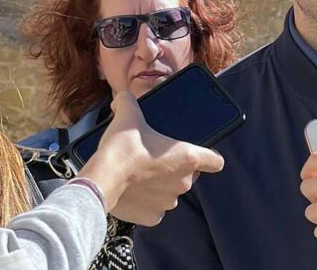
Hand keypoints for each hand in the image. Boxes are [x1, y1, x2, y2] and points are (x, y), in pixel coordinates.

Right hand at [79, 90, 223, 225]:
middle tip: (155, 158)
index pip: (215, 161)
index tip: (200, 154)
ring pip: (170, 192)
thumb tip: (124, 97)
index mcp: (188, 157)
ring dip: (161, 185)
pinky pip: (155, 208)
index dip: (209, 156)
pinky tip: (133, 190)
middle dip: (175, 168)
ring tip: (140, 174)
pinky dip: (146, 202)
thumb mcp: (128, 115)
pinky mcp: (153, 217)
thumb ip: (129, 102)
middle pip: (189, 175)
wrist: (101, 181)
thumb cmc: (121, 149)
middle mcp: (184, 182)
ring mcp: (169, 202)